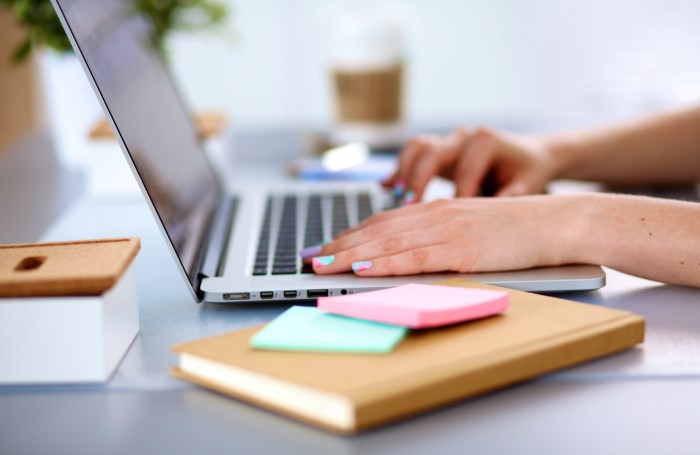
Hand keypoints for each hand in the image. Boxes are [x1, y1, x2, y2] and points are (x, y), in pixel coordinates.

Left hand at [308, 196, 581, 275]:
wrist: (556, 222)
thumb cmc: (518, 230)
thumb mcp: (472, 228)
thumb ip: (441, 237)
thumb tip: (411, 255)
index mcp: (437, 211)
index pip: (384, 222)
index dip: (351, 235)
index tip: (327, 247)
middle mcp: (436, 215)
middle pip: (377, 230)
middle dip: (340, 245)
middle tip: (311, 258)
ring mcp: (448, 230)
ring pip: (389, 242)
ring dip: (351, 254)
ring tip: (324, 265)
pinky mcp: (461, 249)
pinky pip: (415, 256)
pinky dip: (385, 262)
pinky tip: (364, 268)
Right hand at [383, 127, 556, 201]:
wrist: (528, 156)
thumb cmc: (527, 173)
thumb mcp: (528, 184)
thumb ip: (513, 195)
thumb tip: (497, 207)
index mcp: (487, 141)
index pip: (465, 169)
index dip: (456, 195)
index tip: (453, 220)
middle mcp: (464, 137)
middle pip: (432, 152)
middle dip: (418, 180)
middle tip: (409, 206)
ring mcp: (448, 141)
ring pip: (417, 148)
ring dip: (403, 171)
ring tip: (395, 195)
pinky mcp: (438, 151)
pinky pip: (412, 155)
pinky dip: (398, 170)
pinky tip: (385, 186)